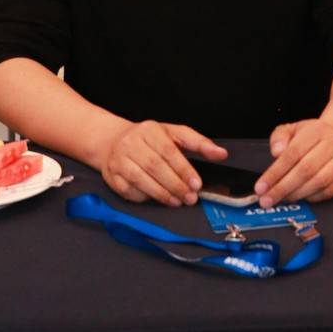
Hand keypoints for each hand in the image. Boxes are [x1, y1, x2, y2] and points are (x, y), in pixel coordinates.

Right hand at [100, 121, 227, 205]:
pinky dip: (145, 197)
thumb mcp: (174, 134)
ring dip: (162, 194)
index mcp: (149, 130)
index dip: (183, 169)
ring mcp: (118, 160)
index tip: (196, 184)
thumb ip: (198, 143)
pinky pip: (129, 190)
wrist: (113, 142)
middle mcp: (131, 143)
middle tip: (190, 197)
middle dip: (175, 185)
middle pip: (155, 166)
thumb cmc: (150, 140)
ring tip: (178, 201)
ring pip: (140, 180)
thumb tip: (221, 153)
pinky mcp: (111, 176)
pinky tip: (158, 199)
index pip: (168, 151)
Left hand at [256, 119, 332, 207]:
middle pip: (305, 170)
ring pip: (318, 182)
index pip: (293, 153)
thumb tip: (276, 152)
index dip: (275, 172)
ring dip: (296, 194)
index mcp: (316, 132)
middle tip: (266, 200)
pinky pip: (328, 192)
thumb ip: (279, 138)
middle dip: (282, 188)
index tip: (261, 187)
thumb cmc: (312, 136)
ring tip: (281, 198)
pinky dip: (311, 197)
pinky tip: (300, 196)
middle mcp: (331, 145)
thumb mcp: (292, 129)